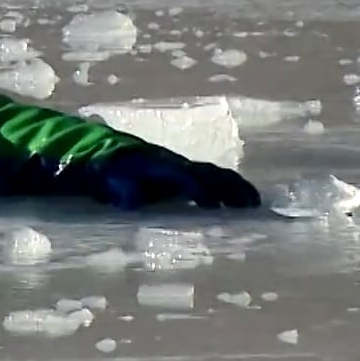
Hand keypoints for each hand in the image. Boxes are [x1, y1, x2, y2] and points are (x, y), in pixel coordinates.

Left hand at [85, 146, 260, 209]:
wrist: (106, 154)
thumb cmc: (109, 169)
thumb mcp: (109, 178)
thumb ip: (121, 189)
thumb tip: (132, 202)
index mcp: (160, 165)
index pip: (186, 176)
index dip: (199, 188)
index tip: (213, 205)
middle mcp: (177, 165)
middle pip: (210, 173)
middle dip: (230, 187)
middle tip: (251, 205)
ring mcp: (182, 168)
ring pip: (215, 175)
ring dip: (235, 188)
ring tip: (253, 205)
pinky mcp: (183, 175)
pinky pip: (210, 179)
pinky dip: (227, 188)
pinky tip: (237, 204)